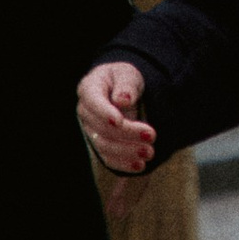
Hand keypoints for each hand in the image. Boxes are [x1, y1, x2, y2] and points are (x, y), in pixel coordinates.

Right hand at [78, 59, 156, 180]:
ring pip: (104, 145)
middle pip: (102, 127)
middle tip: (152, 136)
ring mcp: (91, 130)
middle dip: (127, 134)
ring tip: (150, 152)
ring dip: (127, 152)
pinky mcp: (100, 144)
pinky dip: (123, 164)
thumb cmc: (124, 79)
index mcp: (90, 88)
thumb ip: (126, 85)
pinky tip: (140, 166)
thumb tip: (123, 100)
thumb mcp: (128, 74)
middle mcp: (86, 112)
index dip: (104, 113)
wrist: (123, 91)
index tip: (119, 121)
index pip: (93, 101)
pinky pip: (108, 158)